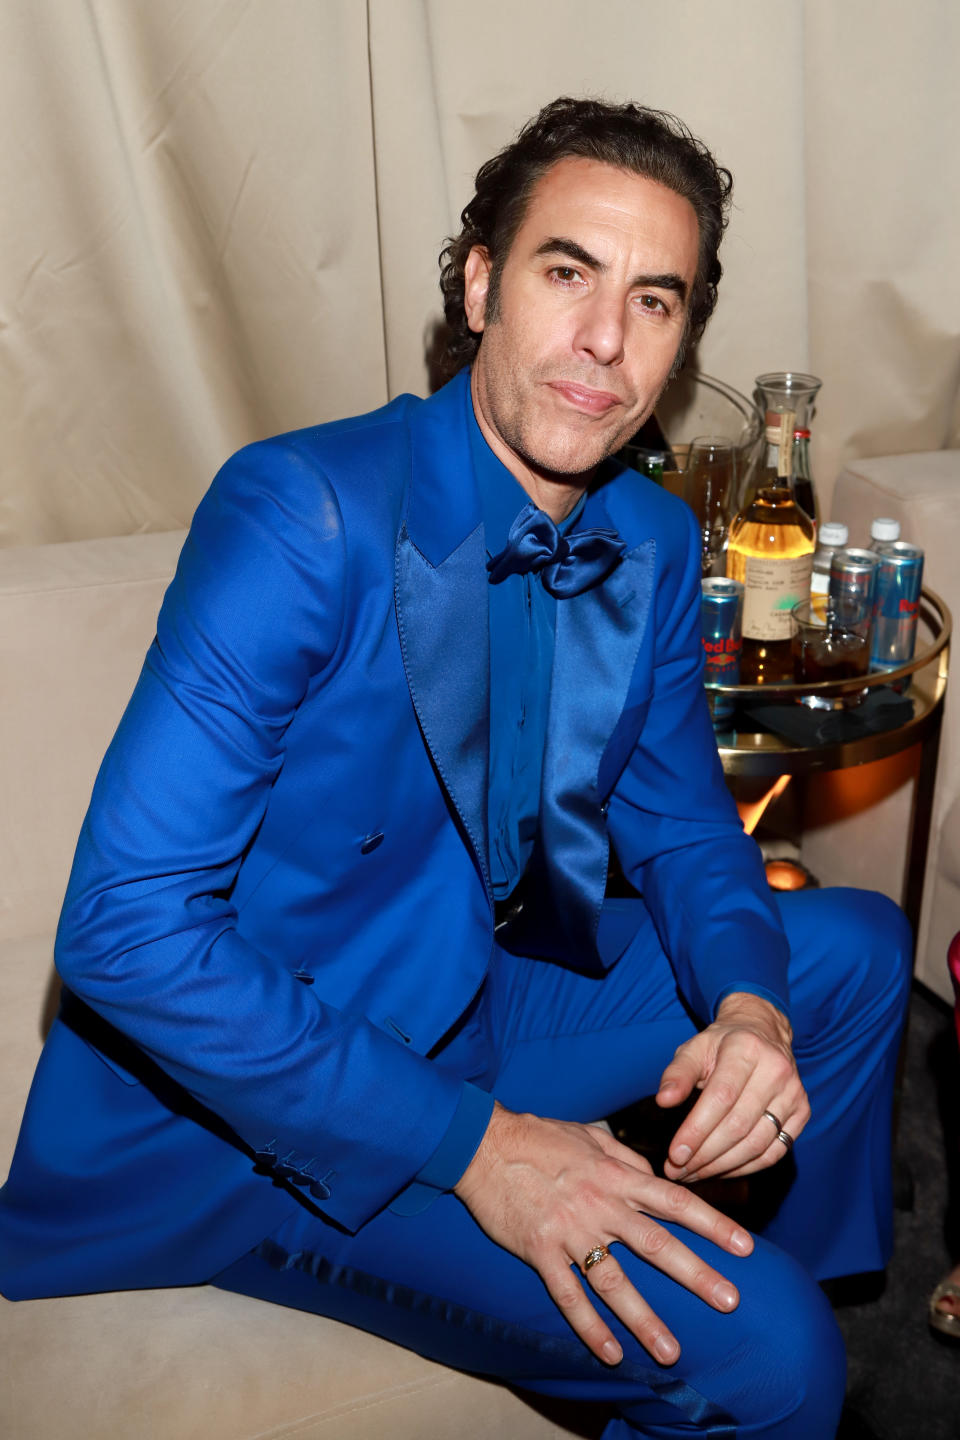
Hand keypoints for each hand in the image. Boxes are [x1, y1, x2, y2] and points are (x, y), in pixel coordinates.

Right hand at [454, 1102, 752, 1366]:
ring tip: (672, 1350)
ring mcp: (569, 1230)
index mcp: (616, 1176)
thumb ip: (627, 1159)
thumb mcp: (591, 1137)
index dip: (712, 1223)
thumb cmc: (541, 1137)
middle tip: (730, 1302)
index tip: (745, 1247)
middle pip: (656, 1244)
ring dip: (644, 1318)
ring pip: (614, 1280)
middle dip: (696, 1274)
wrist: (485, 1144)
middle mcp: (600, 1205)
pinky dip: (589, 1326)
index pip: (674, 1201)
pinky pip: (568, 1295)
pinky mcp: (540, 1250)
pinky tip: (610, 1353)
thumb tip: (658, 1176)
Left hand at [657, 992, 809, 1183]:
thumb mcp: (694, 1049)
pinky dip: (746, 1168)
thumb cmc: (722, 1045)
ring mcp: (794, 1093)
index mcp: (746, 1049)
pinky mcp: (803, 1112)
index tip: (675, 1154)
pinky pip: (775, 1152)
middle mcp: (776, 1070)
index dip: (696, 1130)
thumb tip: (664, 1100)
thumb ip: (677, 1073)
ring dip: (722, 1166)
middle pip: (739, 1125)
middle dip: (705, 1154)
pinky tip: (721, 1170)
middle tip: (678, 1170)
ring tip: (694, 1173)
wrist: (763, 1034)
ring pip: (757, 1144)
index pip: (721, 1098)